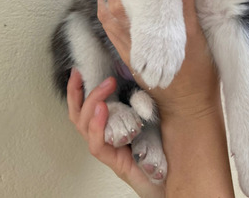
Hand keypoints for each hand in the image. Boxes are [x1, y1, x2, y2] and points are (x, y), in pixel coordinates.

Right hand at [67, 68, 164, 197]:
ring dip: (91, 104)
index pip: (85, 107)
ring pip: (84, 127)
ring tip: (104, 87)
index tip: (77, 71)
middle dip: (79, 92)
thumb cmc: (163, 147)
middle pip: (79, 116)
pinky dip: (97, 127)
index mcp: (110, 126)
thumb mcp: (150, 116)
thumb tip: (140, 72)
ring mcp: (108, 151)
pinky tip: (103, 110)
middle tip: (90, 75)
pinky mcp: (115, 163)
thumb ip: (140, 99)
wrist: (172, 178)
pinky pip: (97, 145)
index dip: (77, 90)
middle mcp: (104, 138)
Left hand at [97, 0, 219, 119]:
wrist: (190, 109)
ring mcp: (130, 55)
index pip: (118, 5)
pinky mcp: (132, 62)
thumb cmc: (198, 73)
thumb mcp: (195, 32)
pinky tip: (123, 8)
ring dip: (108, 2)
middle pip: (108, 13)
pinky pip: (115, 37)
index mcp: (144, 37)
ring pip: (109, 25)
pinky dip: (113, 18)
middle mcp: (131, 46)